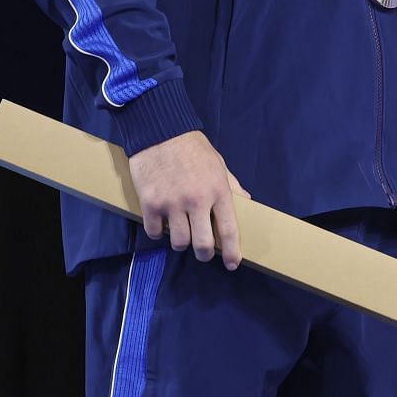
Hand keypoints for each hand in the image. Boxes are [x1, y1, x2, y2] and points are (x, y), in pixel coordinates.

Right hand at [129, 130, 248, 268]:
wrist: (161, 132)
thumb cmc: (193, 148)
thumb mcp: (219, 164)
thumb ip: (231, 185)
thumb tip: (246, 200)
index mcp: (218, 191)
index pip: (229, 230)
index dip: (233, 251)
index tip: (233, 263)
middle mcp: (197, 201)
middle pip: (202, 244)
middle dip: (204, 254)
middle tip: (203, 253)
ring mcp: (173, 204)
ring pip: (178, 242)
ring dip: (180, 243)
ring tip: (181, 234)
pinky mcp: (151, 203)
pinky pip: (155, 232)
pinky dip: (158, 232)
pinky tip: (161, 224)